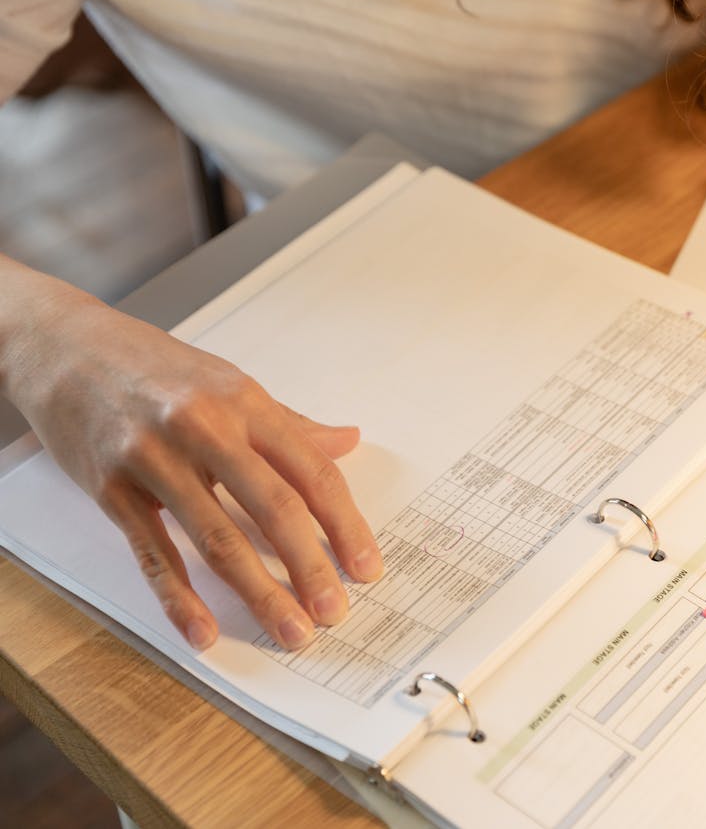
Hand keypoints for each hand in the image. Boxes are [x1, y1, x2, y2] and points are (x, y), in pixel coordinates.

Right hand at [2, 274, 382, 651]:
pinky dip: (179, 598)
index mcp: (246, 403)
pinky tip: (202, 631)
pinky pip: (153, 552)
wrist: (65, 347)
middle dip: (309, 567)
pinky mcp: (111, 488)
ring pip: (217, 536)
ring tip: (289, 630)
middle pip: (273, 507)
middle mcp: (206, 428)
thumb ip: (290, 423)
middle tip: (334, 613)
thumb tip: (349, 441)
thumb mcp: (230, 384)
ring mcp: (156, 459)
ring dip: (259, 592)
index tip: (367, 567)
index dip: (345, 525)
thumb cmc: (155, 368)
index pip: (311, 472)